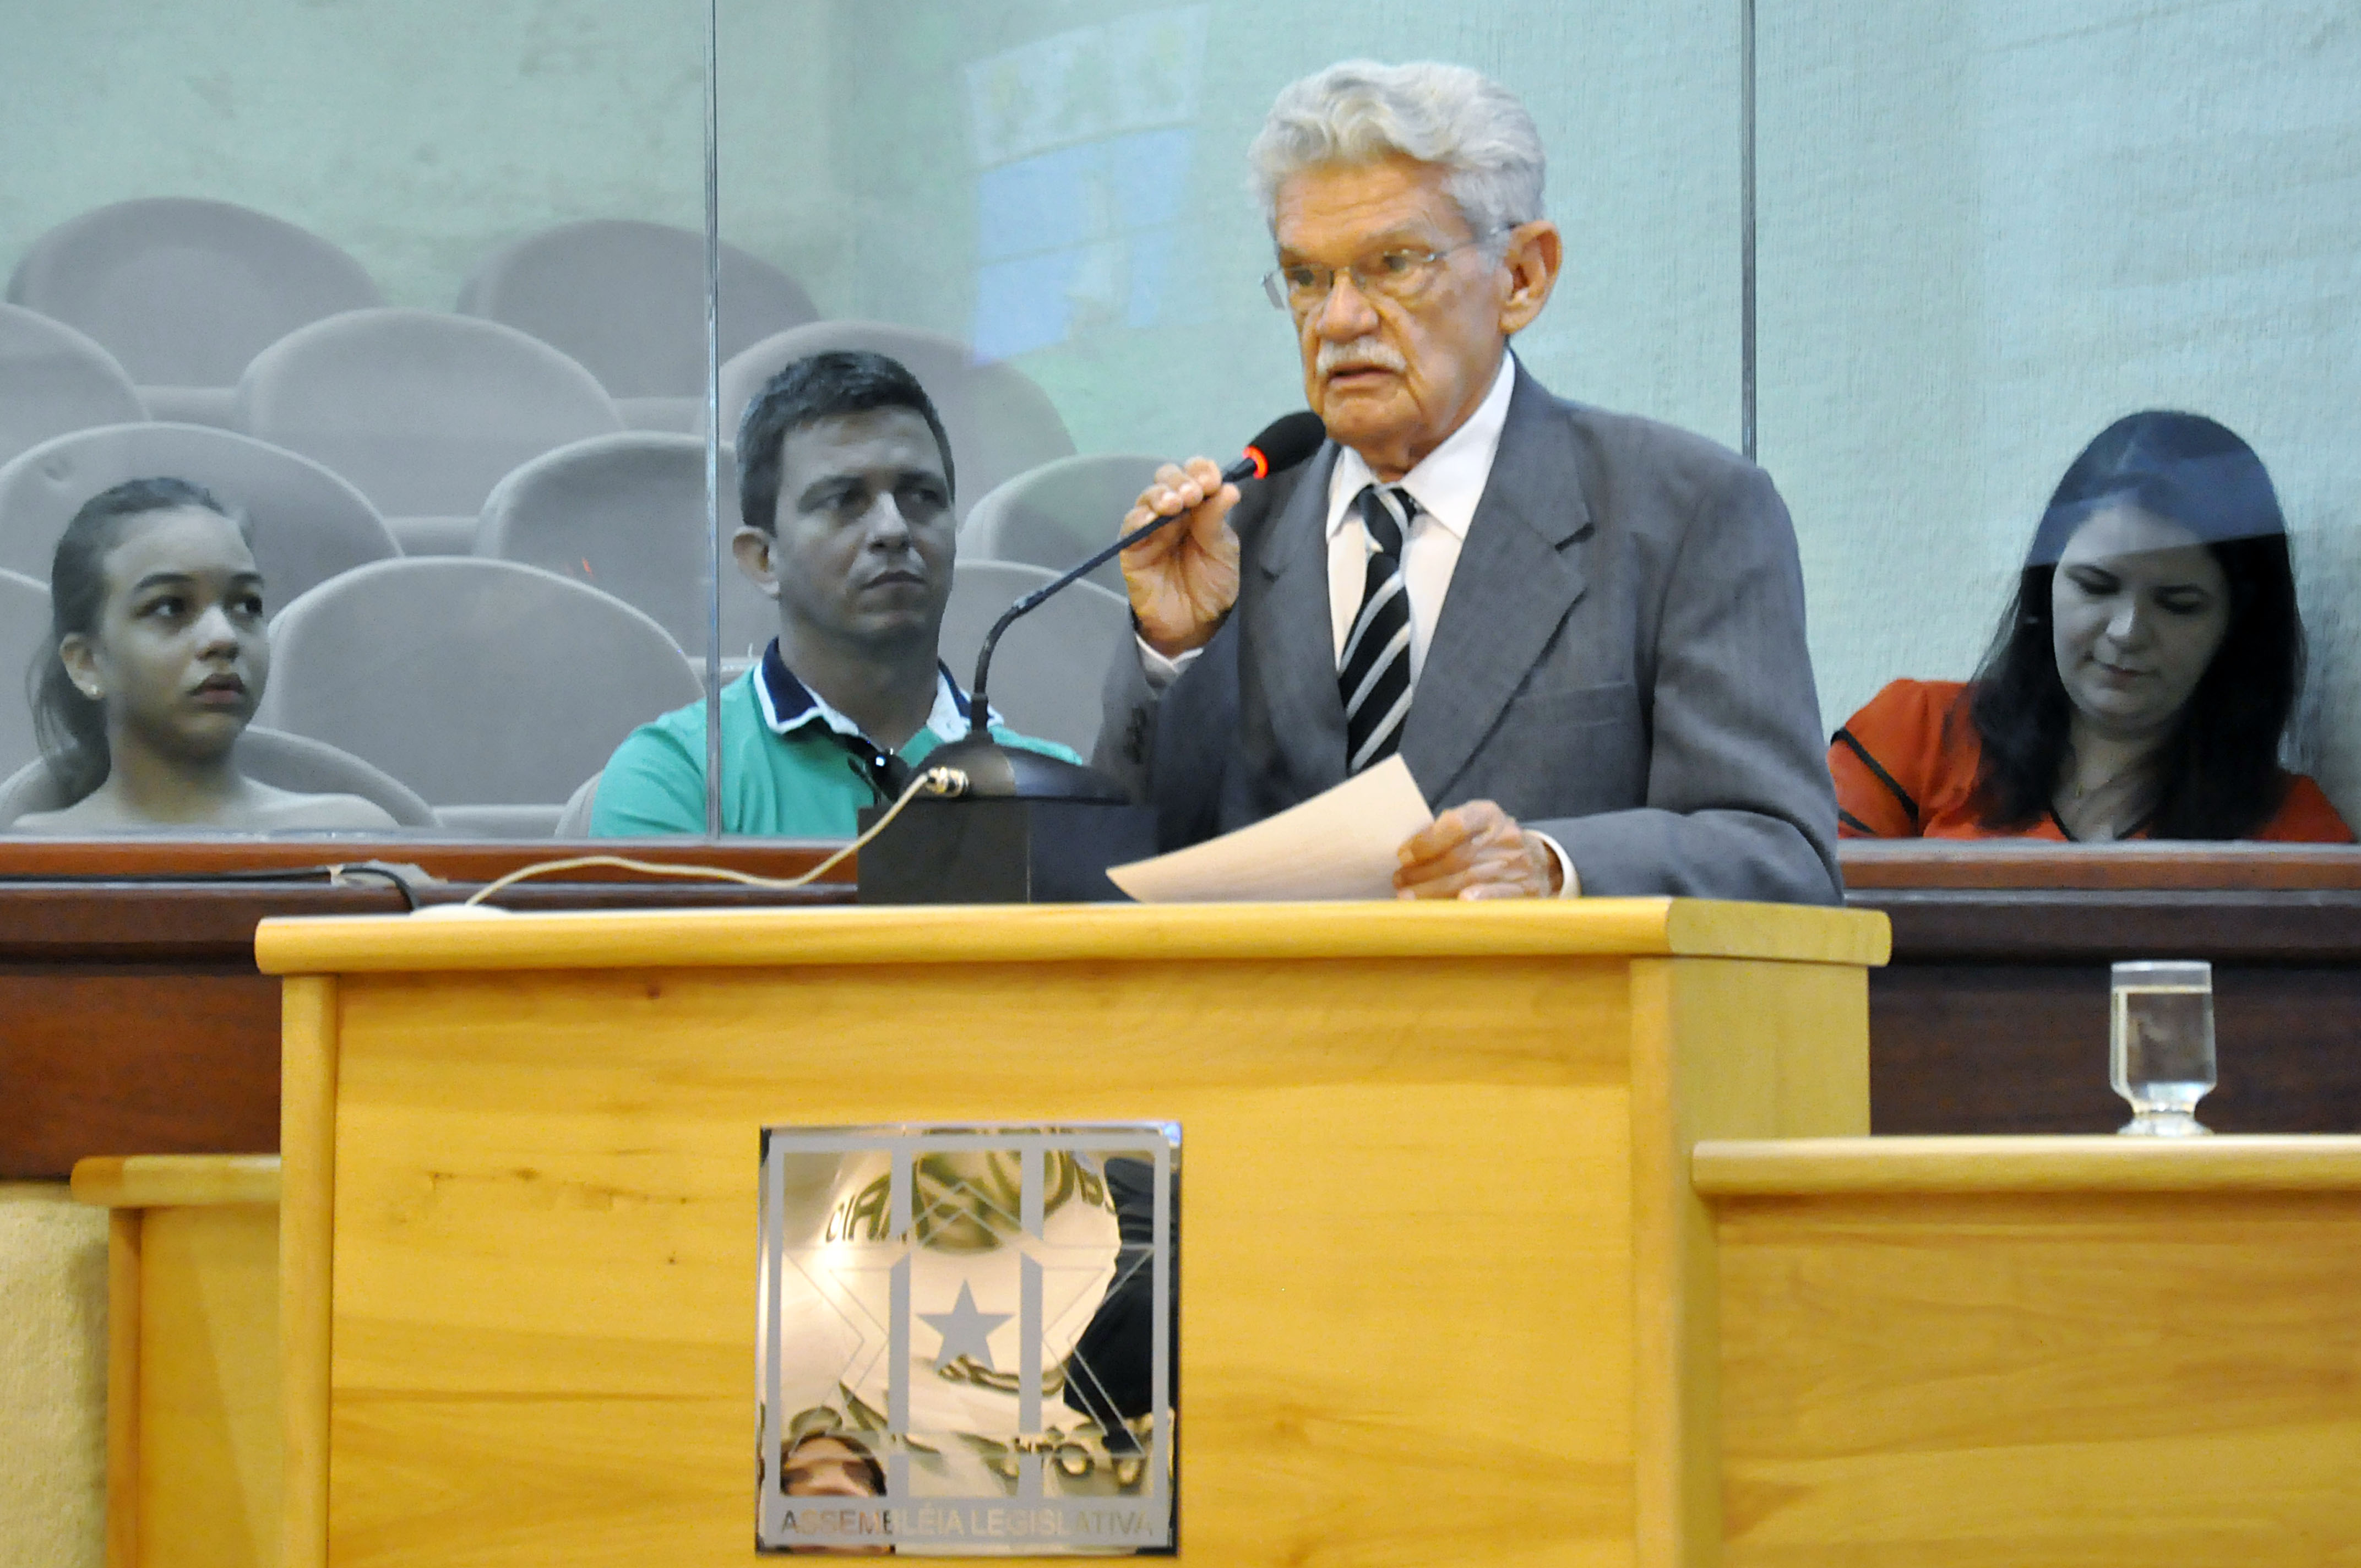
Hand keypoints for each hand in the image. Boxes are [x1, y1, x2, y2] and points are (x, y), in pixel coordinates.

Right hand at [1120, 458, 1240, 656]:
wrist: (1196, 624)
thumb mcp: (1224, 552)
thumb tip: (1228, 488)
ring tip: (1178, 504)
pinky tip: (1152, 518)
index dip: (1201, 470)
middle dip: (1181, 480)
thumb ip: (1218, 521)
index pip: (1195, 475)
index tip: (1213, 480)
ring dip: (1162, 494)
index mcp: (1199, 507)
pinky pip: (1130, 525)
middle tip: (1195, 494)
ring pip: (1148, 497)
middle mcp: (1173, 512)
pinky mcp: (1133, 548)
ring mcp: (1151, 528)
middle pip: (1167, 478)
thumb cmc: (1213, 585)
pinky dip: (1139, 517)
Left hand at [1394, 801, 1564, 899]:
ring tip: (1409, 897)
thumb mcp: (1472, 825)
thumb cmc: (1489, 844)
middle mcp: (1506, 836)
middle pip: (1459, 856)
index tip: (1404, 855)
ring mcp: (1519, 864)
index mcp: (1489, 815)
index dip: (1428, 841)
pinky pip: (1500, 895)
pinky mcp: (1526, 890)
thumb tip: (1408, 852)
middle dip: (1424, 872)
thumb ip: (1443, 832)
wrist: (1540, 861)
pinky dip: (1480, 898)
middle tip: (1399, 882)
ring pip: (1471, 878)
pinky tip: (1460, 903)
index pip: (1457, 823)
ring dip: (1435, 890)